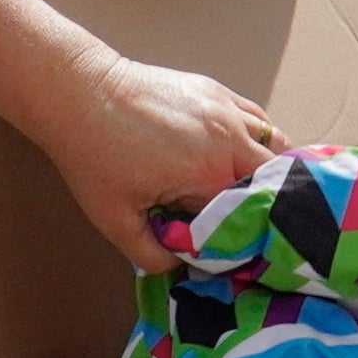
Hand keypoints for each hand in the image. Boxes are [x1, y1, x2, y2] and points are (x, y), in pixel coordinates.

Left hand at [37, 47, 275, 272]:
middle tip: (244, 223)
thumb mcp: (115, 219)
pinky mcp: (217, 92)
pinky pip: (259, 120)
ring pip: (277, 146)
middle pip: (276, 181)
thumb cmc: (93, 155)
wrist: (80, 93)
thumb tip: (183, 264)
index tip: (233, 249)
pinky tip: (237, 157)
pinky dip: (259, 141)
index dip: (245, 237)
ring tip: (247, 191)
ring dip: (269, 171)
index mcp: (210, 172)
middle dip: (266, 205)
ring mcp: (227, 109)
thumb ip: (152, 254)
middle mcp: (229, 137)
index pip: (251, 216)